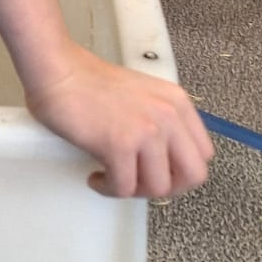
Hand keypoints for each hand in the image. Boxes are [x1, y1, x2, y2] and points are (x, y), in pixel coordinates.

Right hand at [24, 43, 213, 197]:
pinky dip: (108, 189)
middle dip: (167, 187)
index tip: (159, 171)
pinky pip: (124, 188)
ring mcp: (146, 131)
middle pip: (193, 176)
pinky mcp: (119, 145)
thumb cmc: (88, 81)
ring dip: (134, 190)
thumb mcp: (142, 95)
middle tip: (141, 184)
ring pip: (158, 188)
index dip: (181, 170)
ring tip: (113, 178)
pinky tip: (96, 177)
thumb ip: (159, 121)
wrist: (58, 70)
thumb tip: (161, 159)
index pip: (203, 154)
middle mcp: (169, 116)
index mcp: (177, 103)